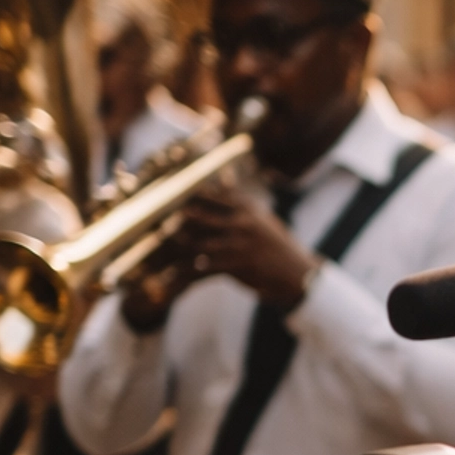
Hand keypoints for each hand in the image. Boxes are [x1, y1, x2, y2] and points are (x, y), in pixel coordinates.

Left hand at [172, 191, 317, 310]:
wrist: (298, 274)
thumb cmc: (277, 246)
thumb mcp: (263, 219)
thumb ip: (240, 202)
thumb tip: (223, 179)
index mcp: (248, 208)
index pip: (213, 195)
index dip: (189, 193)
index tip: (169, 191)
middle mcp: (244, 222)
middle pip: (201, 215)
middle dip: (178, 217)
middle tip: (156, 216)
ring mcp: (241, 243)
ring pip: (201, 242)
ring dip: (180, 243)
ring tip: (161, 241)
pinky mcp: (239, 265)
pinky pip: (208, 265)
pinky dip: (193, 267)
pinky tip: (179, 267)